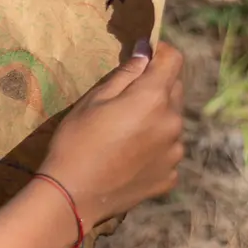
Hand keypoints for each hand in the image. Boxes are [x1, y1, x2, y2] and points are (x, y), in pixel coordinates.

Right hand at [38, 39, 185, 226]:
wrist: (73, 196)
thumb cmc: (76, 142)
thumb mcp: (93, 101)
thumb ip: (126, 74)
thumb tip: (146, 51)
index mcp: (153, 98)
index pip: (174, 60)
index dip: (160, 53)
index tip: (145, 56)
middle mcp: (173, 122)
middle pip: (175, 90)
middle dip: (156, 87)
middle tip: (125, 100)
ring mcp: (175, 152)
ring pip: (172, 122)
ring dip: (156, 120)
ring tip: (124, 135)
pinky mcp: (170, 175)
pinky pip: (167, 151)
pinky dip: (154, 148)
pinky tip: (128, 158)